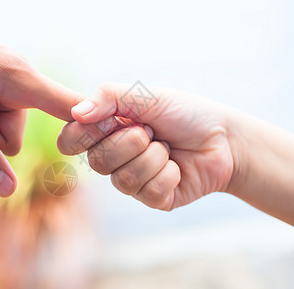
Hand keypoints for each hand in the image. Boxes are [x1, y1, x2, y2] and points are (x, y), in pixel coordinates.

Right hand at [58, 83, 233, 209]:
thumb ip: (108, 97)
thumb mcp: (145, 96)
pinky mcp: (152, 198)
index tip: (110, 121)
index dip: (83, 134)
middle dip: (131, 141)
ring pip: (122, 179)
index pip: (70, 140)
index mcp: (106, 131)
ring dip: (154, 157)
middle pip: (97, 161)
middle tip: (153, 131)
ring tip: (168, 147)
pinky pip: (148, 192)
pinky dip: (168, 174)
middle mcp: (113, 157)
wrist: (223, 138)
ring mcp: (132, 180)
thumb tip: (77, 112)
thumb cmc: (184, 112)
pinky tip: (177, 167)